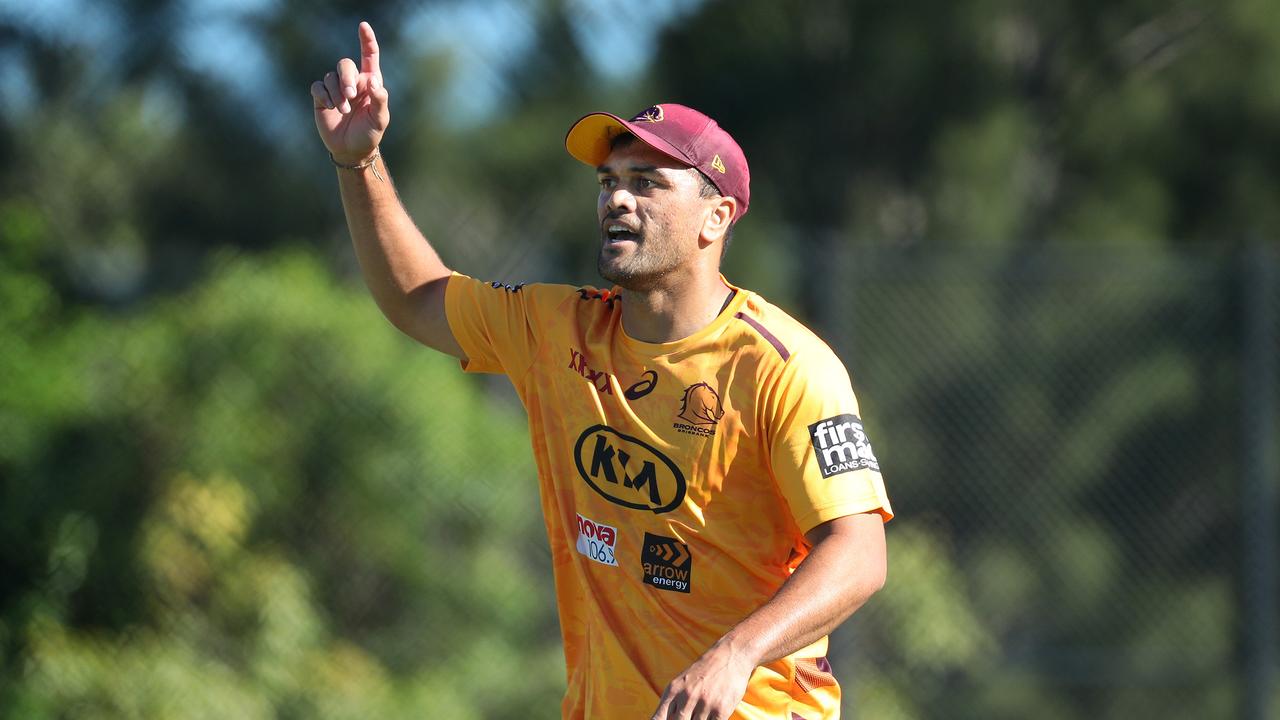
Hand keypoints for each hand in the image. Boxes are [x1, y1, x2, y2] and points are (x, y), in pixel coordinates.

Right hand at [310, 21, 389, 164]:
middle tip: (351, 96)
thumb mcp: (379, 119)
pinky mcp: (321, 97)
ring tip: (343, 110)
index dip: (367, 40)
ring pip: (331, 77)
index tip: (363, 26)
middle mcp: (352, 81)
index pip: (369, 55)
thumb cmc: (369, 134)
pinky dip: (324, 95)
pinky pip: (318, 86)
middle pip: (345, 64)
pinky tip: (330, 107)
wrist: (351, 150)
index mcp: (370, 82)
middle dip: (346, 78)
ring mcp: (336, 89)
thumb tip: (374, 82)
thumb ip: (380, 100)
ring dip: (337, 93)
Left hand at [651, 643, 754, 719]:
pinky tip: (712, 715)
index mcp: (673, 690)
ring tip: (703, 709)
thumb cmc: (704, 672)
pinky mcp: (721, 709)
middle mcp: (687, 696)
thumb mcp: (682, 682)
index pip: (659, 718)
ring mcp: (704, 703)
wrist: (730, 656)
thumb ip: (672, 703)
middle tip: (690, 714)